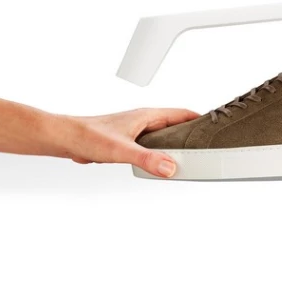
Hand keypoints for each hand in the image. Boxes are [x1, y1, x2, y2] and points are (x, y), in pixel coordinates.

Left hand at [66, 108, 198, 176]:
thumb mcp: (121, 150)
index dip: (200, 119)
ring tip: (190, 157)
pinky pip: (152, 145)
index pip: (182, 113)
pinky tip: (161, 164)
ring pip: (164, 135)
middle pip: (176, 124)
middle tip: (207, 146)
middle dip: (192, 133)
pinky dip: (162, 152)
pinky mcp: (128, 141)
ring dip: (177, 144)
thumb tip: (171, 167)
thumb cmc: (88, 136)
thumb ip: (146, 159)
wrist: (65, 138)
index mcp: (147, 115)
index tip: (215, 127)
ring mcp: (136, 130)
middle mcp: (144, 120)